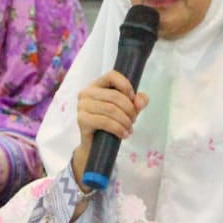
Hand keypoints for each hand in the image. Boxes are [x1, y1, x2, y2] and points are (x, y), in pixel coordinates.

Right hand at [69, 70, 149, 184]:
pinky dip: (118, 129)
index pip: (112, 75)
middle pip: (114, 96)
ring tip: (129, 129)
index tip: (133, 100)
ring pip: (111, 109)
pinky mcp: (82, 120)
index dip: (126, 86)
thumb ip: (139, 100)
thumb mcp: (128, 109)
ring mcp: (82, 106)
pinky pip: (105, 122)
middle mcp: (86, 93)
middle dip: (129, 109)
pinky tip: (124, 134)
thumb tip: (139, 102)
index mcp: (96, 85)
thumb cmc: (111, 123)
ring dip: (125, 121)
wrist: (95, 146)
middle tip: (133, 120)